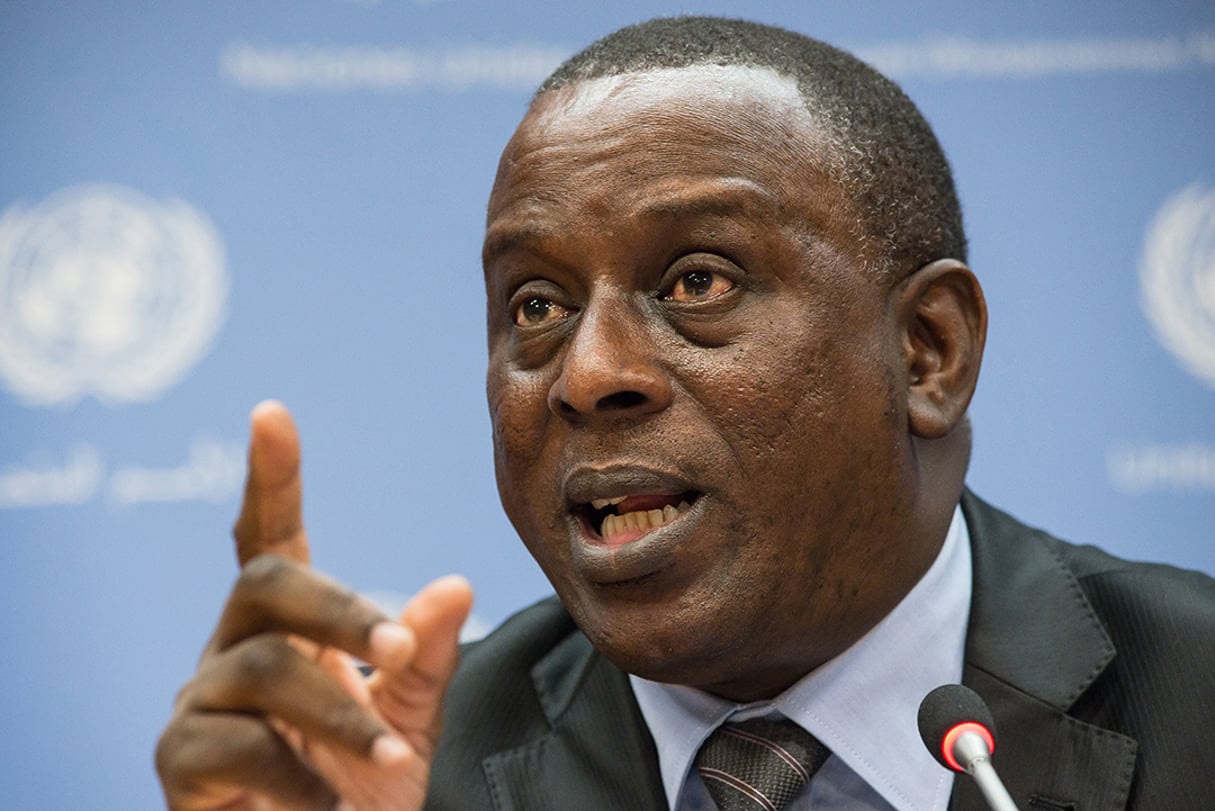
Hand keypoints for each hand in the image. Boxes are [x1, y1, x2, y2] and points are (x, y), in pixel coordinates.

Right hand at [156, 401, 473, 809]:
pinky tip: (331, 804)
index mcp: (290, 625)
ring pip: (263, 666)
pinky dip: (297, 777)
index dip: (273, 478)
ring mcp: (203, 699)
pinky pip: (236, 746)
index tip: (271, 413)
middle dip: (338, 610)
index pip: (272, 536)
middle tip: (397, 648)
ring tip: (390, 753)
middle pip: (268, 581)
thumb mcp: (409, 718)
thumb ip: (425, 656)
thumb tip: (456, 584)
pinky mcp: (181, 759)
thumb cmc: (360, 784)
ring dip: (338, 710)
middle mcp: (236, 646)